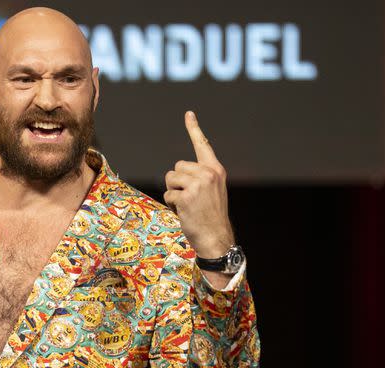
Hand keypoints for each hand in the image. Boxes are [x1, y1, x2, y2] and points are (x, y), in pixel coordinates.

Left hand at [164, 111, 234, 258]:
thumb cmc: (211, 216)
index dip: (194, 129)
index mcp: (216, 170)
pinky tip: (184, 212)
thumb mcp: (213, 191)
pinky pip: (168, 195)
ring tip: (187, 205)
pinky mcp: (187, 196)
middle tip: (189, 197)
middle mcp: (208, 173)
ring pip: (170, 178)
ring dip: (173, 193)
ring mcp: (198, 184)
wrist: (216, 237)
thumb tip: (177, 172)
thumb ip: (200, 177)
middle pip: (177, 166)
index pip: (203, 145)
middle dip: (176, 181)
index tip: (188, 114)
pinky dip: (172, 205)